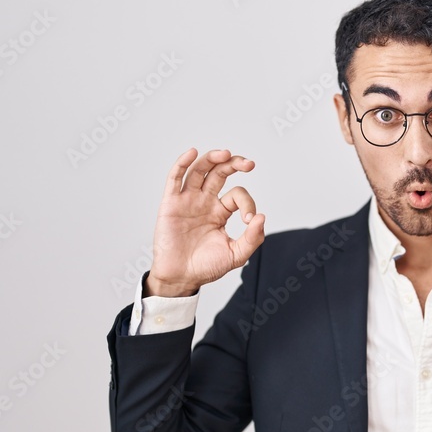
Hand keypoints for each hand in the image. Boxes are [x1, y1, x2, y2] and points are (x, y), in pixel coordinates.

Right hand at [146, 148, 264, 296]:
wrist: (181, 278)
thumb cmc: (206, 267)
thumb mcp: (236, 255)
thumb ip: (252, 238)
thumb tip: (261, 217)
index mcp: (221, 212)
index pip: (238, 196)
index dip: (247, 204)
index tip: (248, 222)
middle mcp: (205, 202)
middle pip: (219, 173)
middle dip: (234, 164)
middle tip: (249, 164)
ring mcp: (188, 200)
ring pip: (199, 170)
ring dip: (212, 158)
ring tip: (225, 154)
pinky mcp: (171, 203)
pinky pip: (175, 178)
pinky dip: (182, 163)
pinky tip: (193, 153)